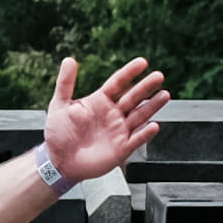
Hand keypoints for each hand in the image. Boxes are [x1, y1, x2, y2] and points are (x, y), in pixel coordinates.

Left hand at [44, 53, 172, 185]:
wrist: (59, 162)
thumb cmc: (58, 134)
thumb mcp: (59, 105)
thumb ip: (65, 83)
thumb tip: (69, 60)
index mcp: (100, 101)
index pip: (118, 83)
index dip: (129, 72)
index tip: (142, 62)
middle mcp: (112, 114)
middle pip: (133, 97)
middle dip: (146, 86)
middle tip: (158, 76)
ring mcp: (118, 131)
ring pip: (139, 115)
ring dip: (152, 106)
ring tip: (164, 95)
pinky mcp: (121, 148)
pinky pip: (136, 139)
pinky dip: (145, 133)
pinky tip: (153, 125)